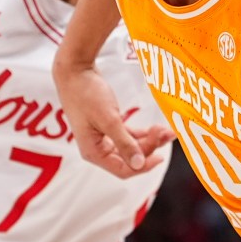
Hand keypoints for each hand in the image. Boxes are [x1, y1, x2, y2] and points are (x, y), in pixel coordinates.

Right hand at [54, 61, 171, 177]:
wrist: (75, 71)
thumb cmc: (86, 93)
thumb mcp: (109, 120)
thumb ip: (125, 143)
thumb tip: (139, 164)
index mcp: (93, 152)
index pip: (122, 170)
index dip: (143, 166)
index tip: (160, 157)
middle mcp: (97, 149)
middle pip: (129, 158)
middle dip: (149, 147)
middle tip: (164, 133)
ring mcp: (102, 138)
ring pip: (131, 146)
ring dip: (149, 140)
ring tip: (165, 130)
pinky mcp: (108, 127)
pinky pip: (129, 136)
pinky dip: (142, 133)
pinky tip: (155, 129)